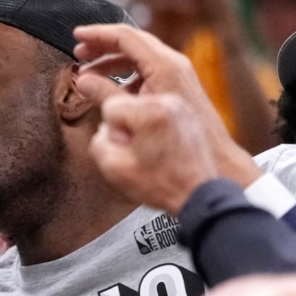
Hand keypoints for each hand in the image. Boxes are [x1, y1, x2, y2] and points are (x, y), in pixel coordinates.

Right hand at [72, 21, 257, 185]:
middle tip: (80, 53)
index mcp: (163, 67)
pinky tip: (113, 91)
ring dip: (114, 61)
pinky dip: (127, 74)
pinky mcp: (179, 88)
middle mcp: (174, 65)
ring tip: (91, 75)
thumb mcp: (130, 120)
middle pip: (134, 41)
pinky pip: (149, 70)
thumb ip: (105, 96)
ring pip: (141, 56)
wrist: (205, 172)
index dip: (97, 34)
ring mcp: (179, 76)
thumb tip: (83, 81)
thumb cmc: (170, 151)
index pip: (125, 36)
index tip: (76, 35)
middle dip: (103, 46)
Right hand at [87, 90, 221, 213]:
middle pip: (125, 103)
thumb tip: (102, 125)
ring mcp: (180, 106)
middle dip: (125, 126)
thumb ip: (98, 139)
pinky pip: (157, 110)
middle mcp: (168, 101)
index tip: (125, 146)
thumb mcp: (114, 168)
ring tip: (150, 149)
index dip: (112, 132)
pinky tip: (160, 146)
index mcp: (150, 112)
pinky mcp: (187, 113)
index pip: (111, 106)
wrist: (198, 193)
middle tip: (137, 150)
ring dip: (138, 125)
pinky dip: (152, 124)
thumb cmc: (161, 184)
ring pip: (140, 105)